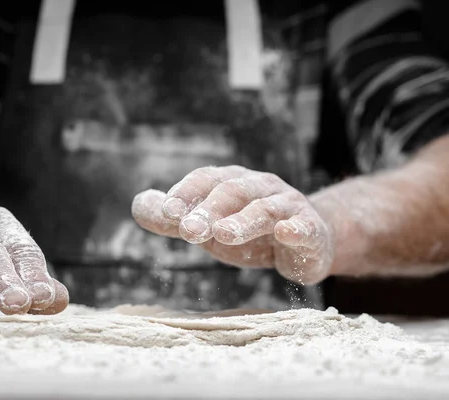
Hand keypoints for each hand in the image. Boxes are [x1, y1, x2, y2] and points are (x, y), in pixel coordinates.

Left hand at [132, 166, 333, 283]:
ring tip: (223, 234)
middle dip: (208, 210)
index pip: (205, 179)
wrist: (307, 240)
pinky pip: (304, 228)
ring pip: (265, 209)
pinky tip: (286, 233)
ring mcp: (287, 207)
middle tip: (188, 230)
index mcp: (231, 183)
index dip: (185, 192)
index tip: (166, 211)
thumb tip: (138, 205)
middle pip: (232, 192)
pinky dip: (296, 229)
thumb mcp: (208, 226)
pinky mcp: (310, 231)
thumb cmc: (248, 230)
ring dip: (243, 220)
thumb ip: (174, 219)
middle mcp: (259, 187)